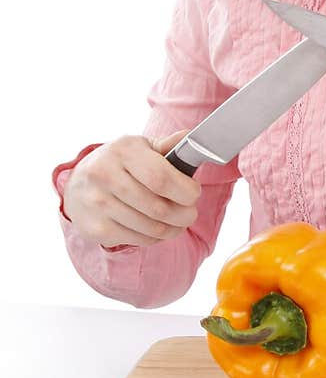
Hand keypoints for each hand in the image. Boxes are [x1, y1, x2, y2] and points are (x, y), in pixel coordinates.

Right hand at [62, 129, 201, 247]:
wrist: (78, 184)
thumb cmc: (119, 164)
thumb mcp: (140, 148)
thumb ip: (167, 146)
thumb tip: (190, 139)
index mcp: (122, 151)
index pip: (161, 178)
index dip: (185, 190)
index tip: (194, 193)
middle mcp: (105, 175)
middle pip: (158, 207)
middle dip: (184, 214)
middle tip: (190, 213)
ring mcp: (97, 203)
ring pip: (151, 227)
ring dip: (173, 229)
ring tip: (178, 223)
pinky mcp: (96, 228)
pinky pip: (138, 239)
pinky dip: (155, 238)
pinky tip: (158, 229)